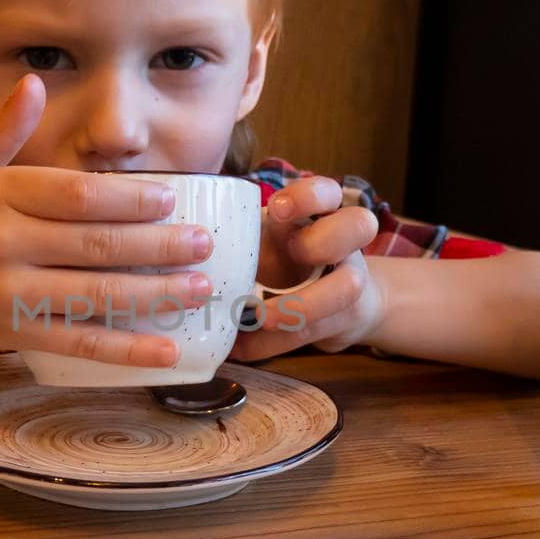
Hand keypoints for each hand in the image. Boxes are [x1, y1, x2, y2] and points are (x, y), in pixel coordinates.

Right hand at [0, 75, 214, 365]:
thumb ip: (3, 127)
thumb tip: (33, 82)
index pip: (72, 196)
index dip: (125, 200)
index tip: (170, 201)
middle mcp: (2, 245)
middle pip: (93, 245)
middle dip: (156, 246)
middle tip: (204, 243)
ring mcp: (9, 294)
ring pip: (93, 296)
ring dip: (154, 295)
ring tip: (200, 288)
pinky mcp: (16, 334)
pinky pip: (79, 343)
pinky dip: (126, 351)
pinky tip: (167, 351)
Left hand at [233, 175, 383, 360]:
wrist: (345, 303)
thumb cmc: (293, 260)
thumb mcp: (272, 242)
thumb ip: (245, 240)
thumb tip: (181, 253)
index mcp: (322, 214)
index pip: (328, 190)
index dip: (308, 196)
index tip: (277, 209)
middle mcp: (346, 243)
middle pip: (359, 225)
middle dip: (320, 241)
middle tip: (291, 254)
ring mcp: (352, 280)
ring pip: (348, 288)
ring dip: (299, 306)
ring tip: (260, 318)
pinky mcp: (344, 319)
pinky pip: (314, 332)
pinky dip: (272, 343)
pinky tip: (241, 348)